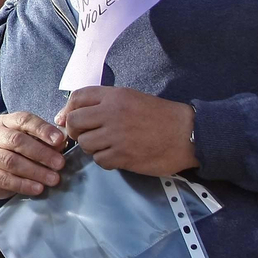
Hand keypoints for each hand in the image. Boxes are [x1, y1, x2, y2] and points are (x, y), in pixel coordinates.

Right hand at [0, 111, 66, 199]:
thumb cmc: (21, 152)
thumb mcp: (34, 141)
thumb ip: (48, 140)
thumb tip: (62, 142)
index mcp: (6, 121)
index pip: (23, 119)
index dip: (42, 129)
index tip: (60, 140)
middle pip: (16, 140)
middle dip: (41, 152)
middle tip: (60, 163)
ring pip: (10, 161)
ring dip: (35, 171)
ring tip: (53, 179)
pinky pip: (4, 179)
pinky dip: (23, 185)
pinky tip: (38, 188)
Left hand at [56, 87, 195, 175]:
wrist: (189, 134)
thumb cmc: (161, 116)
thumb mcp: (132, 98)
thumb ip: (104, 103)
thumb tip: (69, 115)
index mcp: (115, 96)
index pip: (77, 97)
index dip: (68, 109)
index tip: (69, 119)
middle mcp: (112, 114)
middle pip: (75, 123)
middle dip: (76, 131)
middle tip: (86, 135)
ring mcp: (117, 136)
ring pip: (85, 144)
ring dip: (92, 147)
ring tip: (108, 145)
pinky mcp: (124, 156)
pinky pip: (100, 160)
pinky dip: (105, 159)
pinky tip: (117, 155)